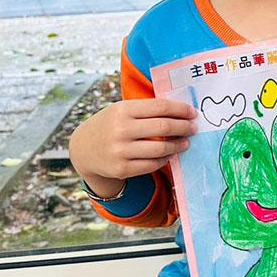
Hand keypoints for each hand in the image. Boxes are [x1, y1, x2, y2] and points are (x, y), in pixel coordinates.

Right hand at [68, 98, 196, 196]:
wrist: (83, 149)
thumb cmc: (109, 125)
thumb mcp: (121, 110)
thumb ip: (145, 110)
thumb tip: (180, 112)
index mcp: (122, 110)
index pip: (160, 107)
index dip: (180, 109)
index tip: (192, 112)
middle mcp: (121, 130)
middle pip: (163, 127)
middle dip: (183, 127)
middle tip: (193, 128)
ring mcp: (121, 151)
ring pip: (161, 149)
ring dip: (178, 145)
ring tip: (185, 142)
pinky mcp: (122, 169)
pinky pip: (152, 164)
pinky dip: (165, 159)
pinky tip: (170, 154)